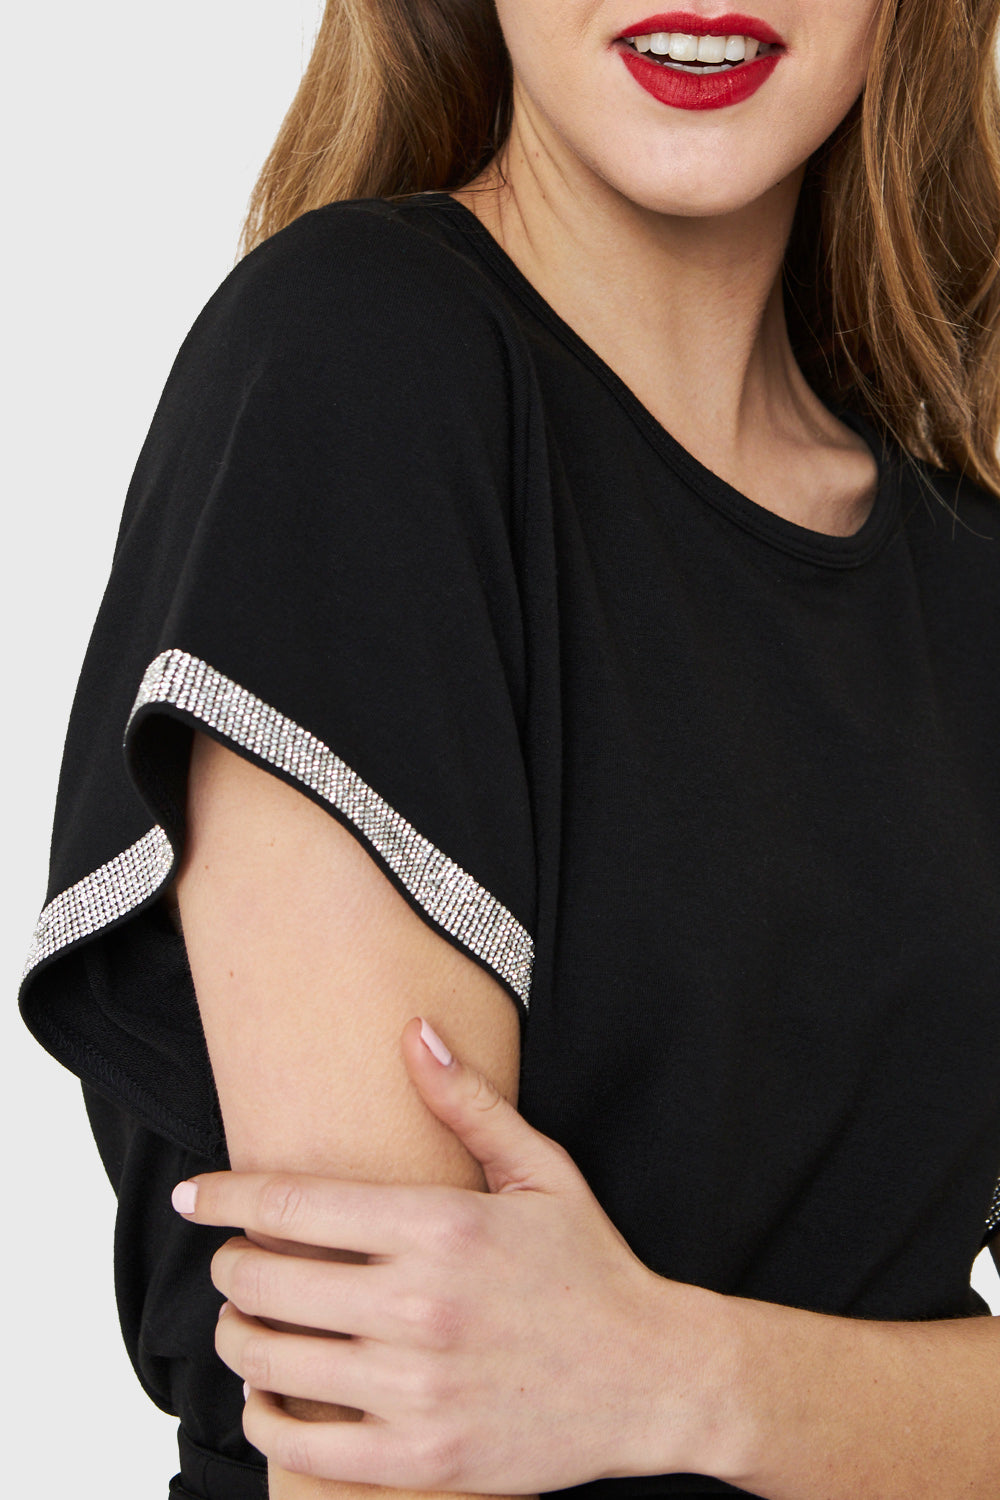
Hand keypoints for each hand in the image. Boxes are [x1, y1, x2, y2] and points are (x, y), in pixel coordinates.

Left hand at [173, 1017, 728, 1492]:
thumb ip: (467, 1101)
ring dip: (238, 1335)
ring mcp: (418, 1389)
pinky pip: (302, 1445)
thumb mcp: (540, 1171)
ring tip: (247, 1319)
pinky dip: (264, 1417)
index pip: (292, 1205)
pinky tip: (270, 1394)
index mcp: (442, 1226)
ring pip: (270, 1360)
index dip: (226, 1196)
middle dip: (231, 1265)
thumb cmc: (592, 1268)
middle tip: (234, 1260)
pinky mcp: (422, 1459)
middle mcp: (420, 1305)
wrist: (652, 1379)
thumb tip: (413, 1032)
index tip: (196, 1195)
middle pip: (266, 1280)